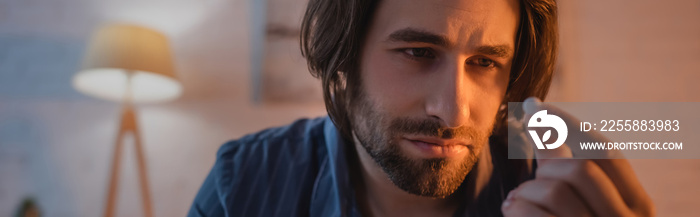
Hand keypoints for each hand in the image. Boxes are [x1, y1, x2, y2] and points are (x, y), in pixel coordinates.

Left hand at [501, 97, 654, 216]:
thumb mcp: (590, 206)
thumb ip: (569, 169)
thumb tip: (538, 117)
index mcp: (638, 208)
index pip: (606, 152)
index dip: (567, 123)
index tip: (536, 106)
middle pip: (578, 168)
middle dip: (546, 164)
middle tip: (534, 175)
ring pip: (552, 190)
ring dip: (525, 191)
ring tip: (518, 201)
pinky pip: (530, 216)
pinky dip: (516, 207)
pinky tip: (514, 211)